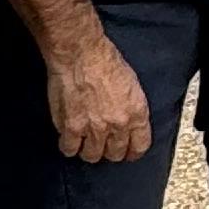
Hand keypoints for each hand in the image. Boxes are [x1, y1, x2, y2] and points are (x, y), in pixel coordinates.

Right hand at [47, 31, 151, 162]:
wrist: (81, 53)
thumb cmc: (104, 59)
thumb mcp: (132, 84)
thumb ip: (131, 108)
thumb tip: (126, 123)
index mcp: (136, 113)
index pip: (140, 146)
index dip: (132, 152)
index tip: (127, 152)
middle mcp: (118, 125)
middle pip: (115, 154)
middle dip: (109, 151)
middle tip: (102, 145)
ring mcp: (94, 128)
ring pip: (92, 156)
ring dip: (89, 150)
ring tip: (84, 142)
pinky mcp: (72, 127)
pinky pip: (70, 149)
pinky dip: (68, 146)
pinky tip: (68, 139)